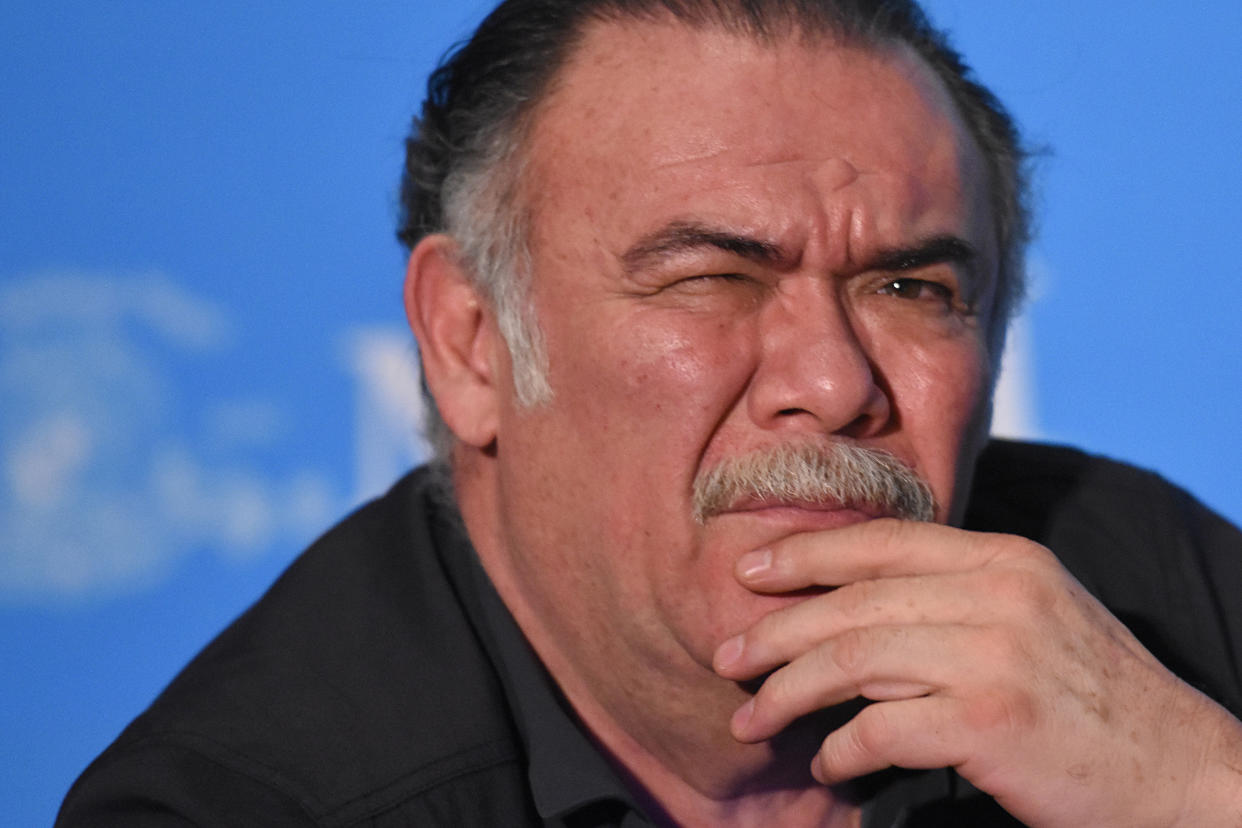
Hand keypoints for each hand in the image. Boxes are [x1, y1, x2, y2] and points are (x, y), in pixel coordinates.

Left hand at [712, 519, 1241, 826]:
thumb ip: (957, 596)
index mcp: (1004, 560)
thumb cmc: (1096, 698)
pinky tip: (828, 762)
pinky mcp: (991, 723)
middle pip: (855, 602)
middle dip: (778, 630)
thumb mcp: (1036, 616)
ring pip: (855, 660)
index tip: (750, 571)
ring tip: (750, 718)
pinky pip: (884, 729)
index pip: (883, 541)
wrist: (1184, 771)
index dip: (807, 553)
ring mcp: (995, 657)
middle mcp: (998, 594)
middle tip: (728, 656)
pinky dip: (843, 748)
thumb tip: (855, 607)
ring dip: (789, 692)